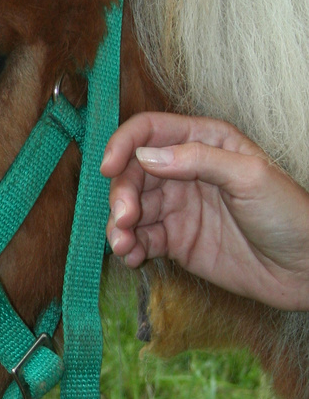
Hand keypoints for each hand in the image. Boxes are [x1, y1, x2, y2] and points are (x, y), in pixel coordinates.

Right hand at [103, 112, 308, 310]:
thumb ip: (198, 160)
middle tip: (124, 220)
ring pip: (131, 208)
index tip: (109, 168)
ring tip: (124, 246)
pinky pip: (141, 239)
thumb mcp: (249, 176)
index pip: (150, 131)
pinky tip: (132, 258)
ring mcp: (179, 207)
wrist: (304, 268)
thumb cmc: (288, 213)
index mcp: (205, 141)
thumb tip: (145, 156)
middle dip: (120, 195)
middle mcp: (186, 170)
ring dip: (119, 226)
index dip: (124, 144)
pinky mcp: (176, 240)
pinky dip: (129, 248)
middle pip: (133, 173)